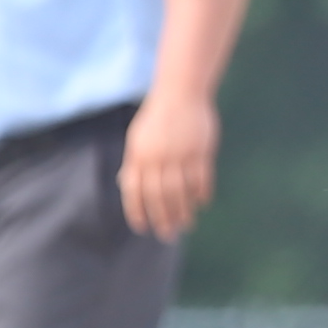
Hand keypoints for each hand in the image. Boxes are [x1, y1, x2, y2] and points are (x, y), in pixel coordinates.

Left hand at [121, 88, 221, 240]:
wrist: (180, 92)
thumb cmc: (157, 117)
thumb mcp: (137, 137)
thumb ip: (133, 161)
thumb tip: (125, 184)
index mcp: (139, 155)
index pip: (134, 190)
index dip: (137, 211)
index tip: (142, 227)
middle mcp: (158, 158)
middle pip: (159, 196)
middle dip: (163, 218)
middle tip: (168, 234)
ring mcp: (180, 155)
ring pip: (180, 192)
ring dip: (183, 210)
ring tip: (186, 223)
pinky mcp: (200, 151)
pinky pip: (200, 179)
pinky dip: (201, 193)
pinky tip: (201, 202)